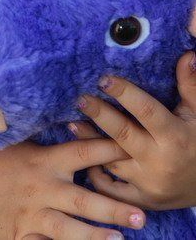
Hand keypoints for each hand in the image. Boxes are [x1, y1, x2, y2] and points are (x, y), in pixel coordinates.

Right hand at [0, 138, 146, 239]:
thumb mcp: (23, 145)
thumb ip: (51, 140)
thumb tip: (80, 121)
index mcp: (45, 161)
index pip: (82, 152)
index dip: (108, 150)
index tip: (133, 149)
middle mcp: (42, 189)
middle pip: (81, 199)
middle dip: (110, 208)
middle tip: (140, 215)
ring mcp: (33, 216)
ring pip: (67, 229)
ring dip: (94, 236)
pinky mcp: (24, 236)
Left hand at [67, 51, 195, 210]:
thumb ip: (190, 86)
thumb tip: (186, 55)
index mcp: (175, 137)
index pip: (146, 111)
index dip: (125, 93)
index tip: (104, 79)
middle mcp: (160, 162)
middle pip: (123, 135)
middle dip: (99, 115)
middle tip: (80, 99)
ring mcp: (148, 185)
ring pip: (111, 161)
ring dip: (90, 142)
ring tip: (72, 123)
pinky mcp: (140, 201)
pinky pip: (111, 189)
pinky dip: (94, 175)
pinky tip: (82, 157)